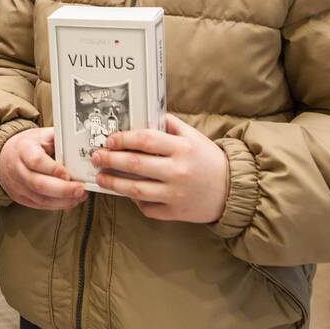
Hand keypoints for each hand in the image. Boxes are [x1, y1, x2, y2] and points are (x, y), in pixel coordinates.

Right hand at [0, 127, 86, 209]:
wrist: (3, 156)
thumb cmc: (26, 146)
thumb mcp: (40, 135)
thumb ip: (58, 137)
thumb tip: (78, 142)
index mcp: (23, 149)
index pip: (37, 161)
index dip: (54, 169)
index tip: (69, 174)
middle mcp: (17, 169)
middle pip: (39, 184)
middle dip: (63, 190)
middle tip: (80, 189)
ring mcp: (17, 186)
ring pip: (41, 199)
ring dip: (63, 200)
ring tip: (79, 196)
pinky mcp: (20, 197)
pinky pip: (40, 206)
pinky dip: (57, 205)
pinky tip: (70, 201)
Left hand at [92, 114, 228, 223]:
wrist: (233, 191)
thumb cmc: (209, 160)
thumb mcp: (193, 137)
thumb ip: (170, 125)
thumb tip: (143, 115)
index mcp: (182, 148)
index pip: (145, 140)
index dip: (122, 139)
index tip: (109, 140)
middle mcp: (178, 171)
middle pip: (135, 164)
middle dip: (110, 159)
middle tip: (96, 157)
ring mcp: (175, 194)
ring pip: (135, 189)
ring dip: (113, 183)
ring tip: (101, 178)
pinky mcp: (175, 213)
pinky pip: (147, 207)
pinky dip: (135, 201)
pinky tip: (127, 193)